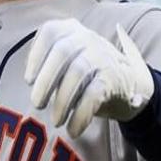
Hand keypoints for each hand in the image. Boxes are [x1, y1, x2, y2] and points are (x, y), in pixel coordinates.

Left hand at [25, 20, 153, 137]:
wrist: (131, 85)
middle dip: (46, 80)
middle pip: (62, 51)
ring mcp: (103, 56)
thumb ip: (48, 63)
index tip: (28, 80)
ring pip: (78, 72)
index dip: (35, 55)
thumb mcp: (68, 60)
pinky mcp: (114, 78)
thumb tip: (31, 82)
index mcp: (72, 30)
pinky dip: (81, 115)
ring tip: (56, 120)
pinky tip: (73, 130)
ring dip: (63, 100)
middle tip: (37, 103)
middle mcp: (87, 37)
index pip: (50, 32)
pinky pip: (94, 94)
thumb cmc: (87, 73)